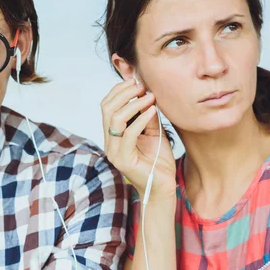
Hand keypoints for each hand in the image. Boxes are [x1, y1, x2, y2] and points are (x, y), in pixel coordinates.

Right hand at [101, 79, 176, 200]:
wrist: (162, 187)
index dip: (119, 91)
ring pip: (115, 119)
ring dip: (133, 104)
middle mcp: (110, 143)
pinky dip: (140, 119)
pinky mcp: (123, 160)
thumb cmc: (158, 161)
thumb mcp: (153, 132)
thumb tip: (147, 93)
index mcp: (113, 135)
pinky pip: (129, 134)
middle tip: (142, 87)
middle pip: (107, 109)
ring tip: (149, 97)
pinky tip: (153, 111)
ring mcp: (114, 152)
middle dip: (124, 93)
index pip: (107, 106)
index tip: (137, 82)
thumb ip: (146, 116)